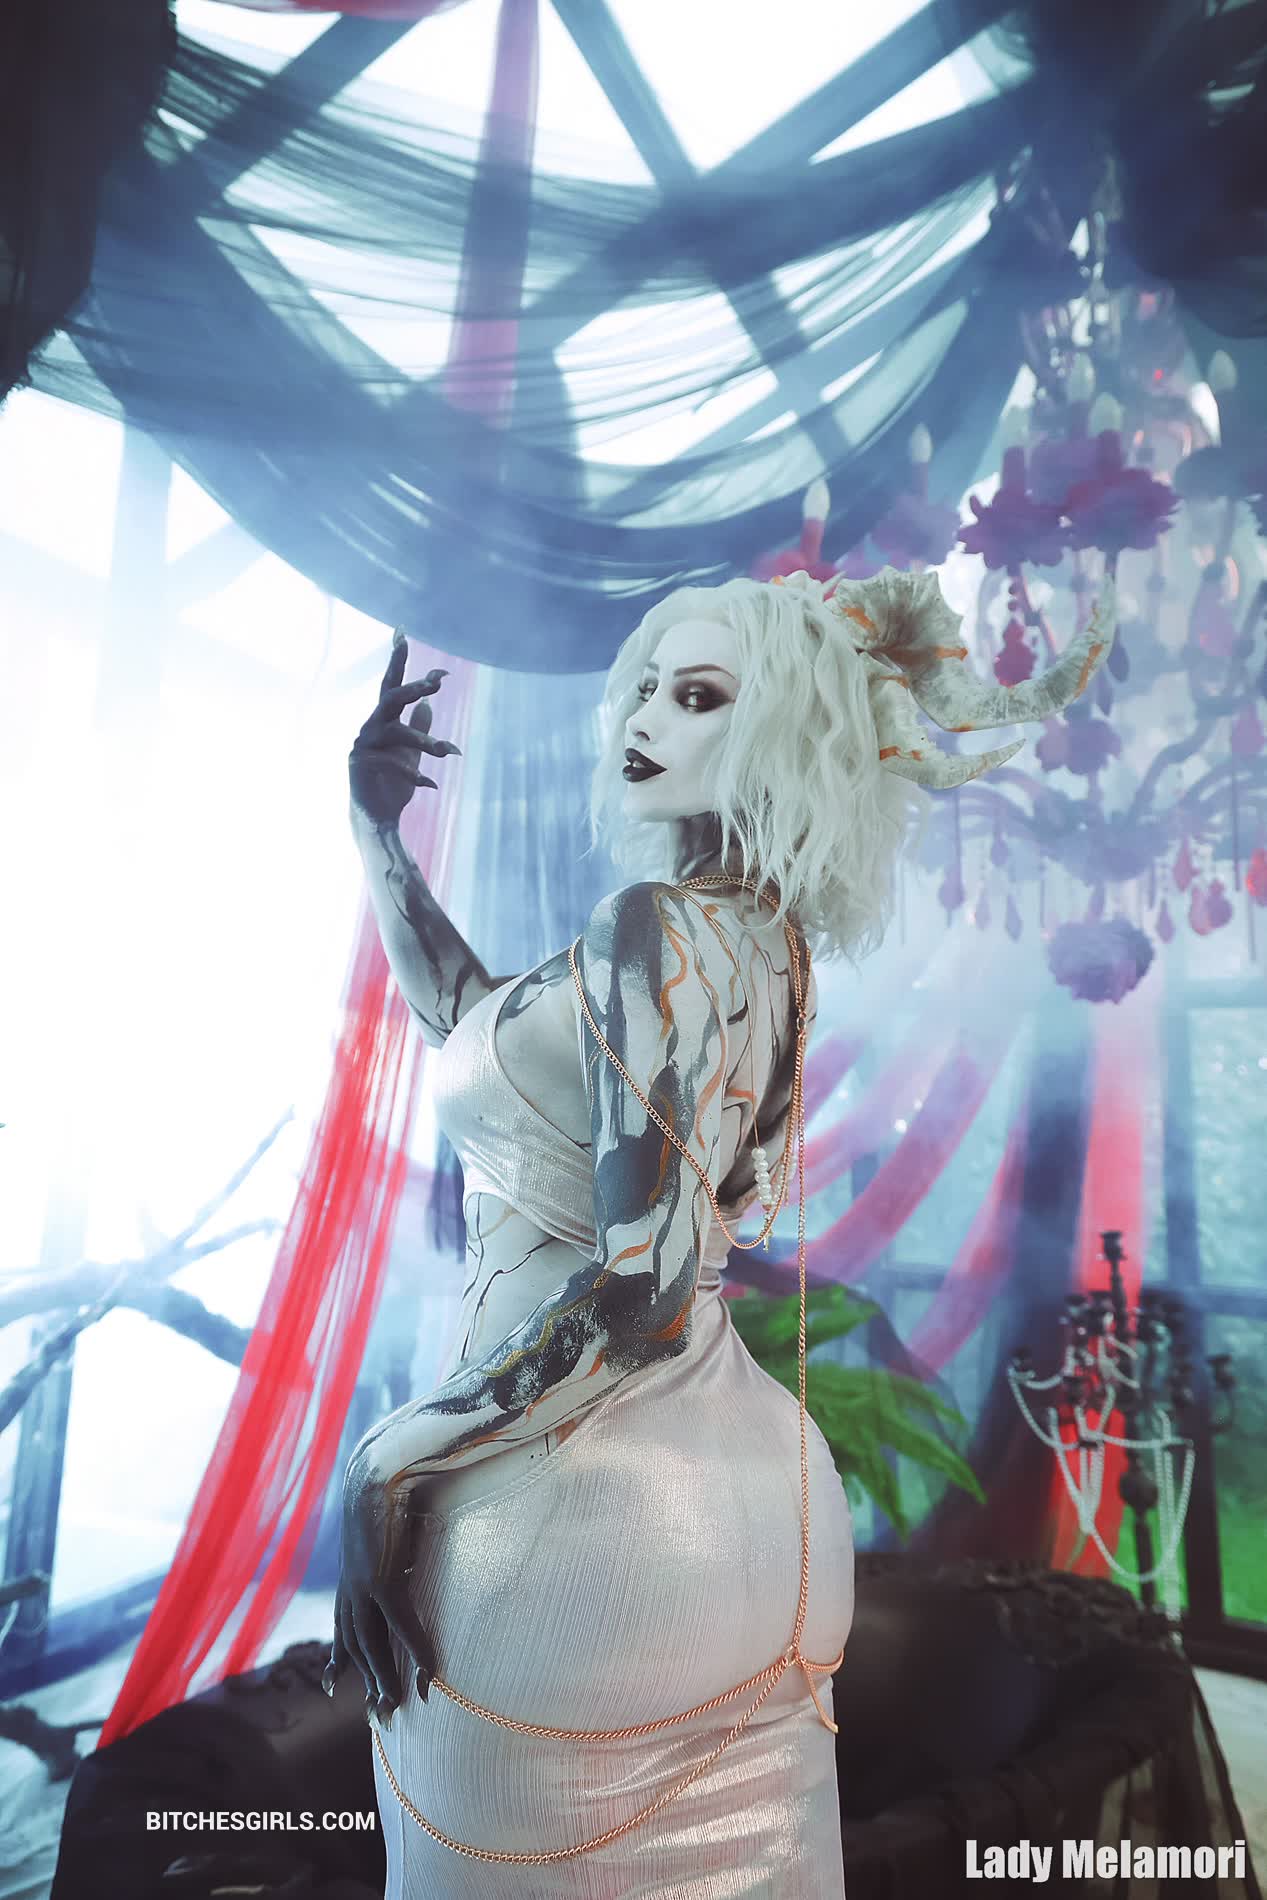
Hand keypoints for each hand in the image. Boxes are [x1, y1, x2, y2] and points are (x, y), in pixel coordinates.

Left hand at [322, 1452, 436, 1718]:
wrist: (379, 1466)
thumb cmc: (391, 1488)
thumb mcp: (391, 1526)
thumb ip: (398, 1545)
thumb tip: (415, 1545)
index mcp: (352, 1575)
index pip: (343, 1627)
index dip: (341, 1659)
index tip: (334, 1688)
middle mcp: (352, 1587)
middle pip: (357, 1646)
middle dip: (368, 1682)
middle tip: (379, 1719)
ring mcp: (364, 1585)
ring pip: (374, 1646)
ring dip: (388, 1679)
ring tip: (400, 1707)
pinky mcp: (382, 1579)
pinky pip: (401, 1625)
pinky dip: (416, 1651)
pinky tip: (430, 1674)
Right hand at [348, 628, 460, 827]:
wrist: (378, 817)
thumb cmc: (393, 782)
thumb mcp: (411, 752)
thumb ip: (418, 728)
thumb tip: (427, 705)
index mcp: (383, 721)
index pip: (390, 685)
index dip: (395, 660)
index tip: (404, 635)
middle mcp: (370, 728)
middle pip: (390, 699)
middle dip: (413, 688)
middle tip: (436, 681)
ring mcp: (362, 746)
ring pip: (396, 733)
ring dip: (425, 741)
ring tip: (452, 751)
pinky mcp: (360, 765)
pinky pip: (391, 764)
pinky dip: (413, 774)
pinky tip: (430, 784)